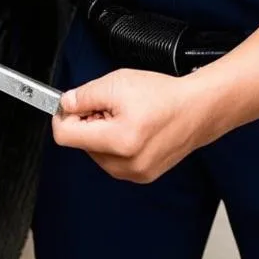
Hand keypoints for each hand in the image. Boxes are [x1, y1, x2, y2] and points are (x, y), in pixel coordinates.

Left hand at [52, 68, 229, 183]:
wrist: (195, 109)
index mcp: (118, 140)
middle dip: (87, 122)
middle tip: (107, 105)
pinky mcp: (142, 175)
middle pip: (81, 144)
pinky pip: (113, 160)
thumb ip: (84, 95)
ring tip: (123, 116)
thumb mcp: (116, 83)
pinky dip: (115, 143)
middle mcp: (125, 164)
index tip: (67, 106)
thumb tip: (65, 104)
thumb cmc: (163, 95)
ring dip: (101, 133)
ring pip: (96, 153)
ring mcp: (134, 173)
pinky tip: (131, 128)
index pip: (66, 136)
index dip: (63, 116)